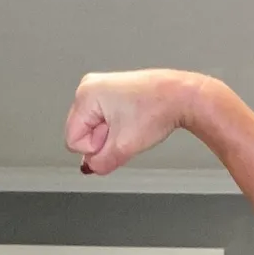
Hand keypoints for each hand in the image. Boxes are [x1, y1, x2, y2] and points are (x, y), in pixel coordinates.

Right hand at [65, 70, 205, 176]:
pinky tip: (130, 121)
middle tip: (125, 130)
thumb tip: (90, 167)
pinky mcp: (109, 92)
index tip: (115, 137)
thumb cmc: (157, 109)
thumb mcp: (123, 148)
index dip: (94, 148)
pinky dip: (115, 128)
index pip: (73, 141)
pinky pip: (102, 122)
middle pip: (81, 134)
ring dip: (110, 136)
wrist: (180, 97)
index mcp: (85, 94)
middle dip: (102, 141)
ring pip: (92, 130)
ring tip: (129, 124)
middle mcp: (88, 87)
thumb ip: (99, 165)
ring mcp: (99, 87)